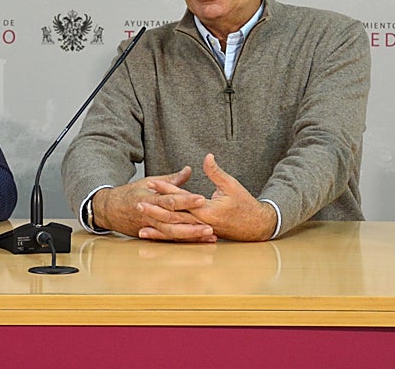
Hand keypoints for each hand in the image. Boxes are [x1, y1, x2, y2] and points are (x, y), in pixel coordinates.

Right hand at [94, 167, 213, 242]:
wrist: (109, 209)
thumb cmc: (130, 194)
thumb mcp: (149, 182)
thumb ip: (171, 179)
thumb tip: (188, 170)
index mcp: (150, 199)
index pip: (170, 200)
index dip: (186, 200)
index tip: (201, 199)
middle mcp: (150, 215)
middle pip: (173, 220)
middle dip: (192, 224)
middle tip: (210, 225)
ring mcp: (150, 227)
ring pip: (172, 234)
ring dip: (190, 236)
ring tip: (208, 236)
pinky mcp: (151, 236)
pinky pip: (169, 240)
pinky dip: (184, 242)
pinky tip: (198, 243)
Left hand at [149, 154, 276, 241]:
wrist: (257, 227)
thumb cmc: (245, 204)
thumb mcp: (231, 185)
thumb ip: (216, 172)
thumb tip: (206, 157)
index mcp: (208, 210)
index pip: (182, 199)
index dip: (166, 190)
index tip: (152, 184)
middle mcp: (202, 222)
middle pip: (174, 216)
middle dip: (155, 210)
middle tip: (137, 204)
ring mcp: (201, 230)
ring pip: (175, 229)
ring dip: (158, 227)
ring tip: (140, 226)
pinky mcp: (200, 234)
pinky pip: (181, 236)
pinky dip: (168, 236)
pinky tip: (156, 236)